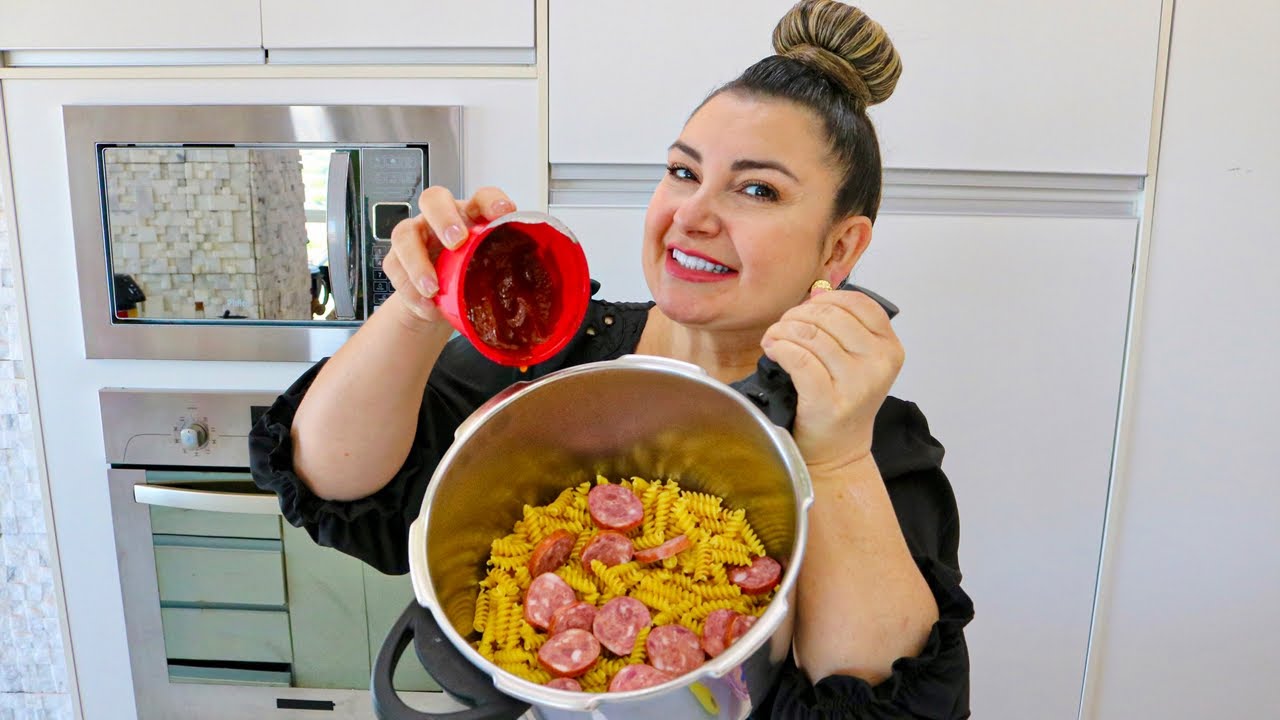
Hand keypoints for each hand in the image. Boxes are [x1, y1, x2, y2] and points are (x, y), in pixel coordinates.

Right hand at [382, 186, 516, 325]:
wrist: (441, 303)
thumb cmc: (470, 277)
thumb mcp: (492, 273)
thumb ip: (507, 270)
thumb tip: (538, 286)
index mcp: (471, 216)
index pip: (482, 197)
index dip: (493, 201)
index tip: (504, 211)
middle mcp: (441, 219)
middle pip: (434, 200)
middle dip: (444, 219)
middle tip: (456, 241)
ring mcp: (416, 235)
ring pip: (405, 234)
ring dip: (418, 263)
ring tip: (433, 288)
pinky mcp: (396, 258)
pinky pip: (394, 267)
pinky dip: (409, 289)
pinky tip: (426, 304)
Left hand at [761, 287, 903, 472]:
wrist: (838, 452)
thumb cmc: (843, 401)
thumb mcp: (857, 361)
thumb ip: (844, 326)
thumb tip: (817, 291)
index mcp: (889, 348)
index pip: (859, 303)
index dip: (826, 299)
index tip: (807, 309)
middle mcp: (878, 364)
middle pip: (830, 316)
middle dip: (797, 315)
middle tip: (782, 327)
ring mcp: (856, 384)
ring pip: (811, 335)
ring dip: (782, 331)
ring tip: (773, 340)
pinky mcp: (829, 401)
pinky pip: (799, 359)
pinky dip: (780, 349)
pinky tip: (773, 351)